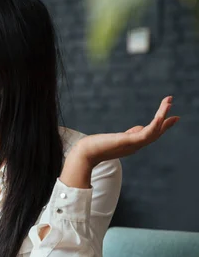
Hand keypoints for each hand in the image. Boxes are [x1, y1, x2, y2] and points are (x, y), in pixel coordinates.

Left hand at [61, 96, 179, 188]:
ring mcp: (133, 145)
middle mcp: (136, 146)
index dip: (162, 125)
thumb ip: (129, 134)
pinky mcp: (127, 142)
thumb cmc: (96, 147)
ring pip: (154, 132)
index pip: (151, 134)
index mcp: (133, 144)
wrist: (84, 154)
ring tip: (168, 102)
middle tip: (171, 102)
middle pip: (156, 132)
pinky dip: (155, 125)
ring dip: (162, 116)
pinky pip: (146, 134)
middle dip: (166, 120)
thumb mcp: (116, 139)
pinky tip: (160, 115)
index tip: (172, 116)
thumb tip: (140, 128)